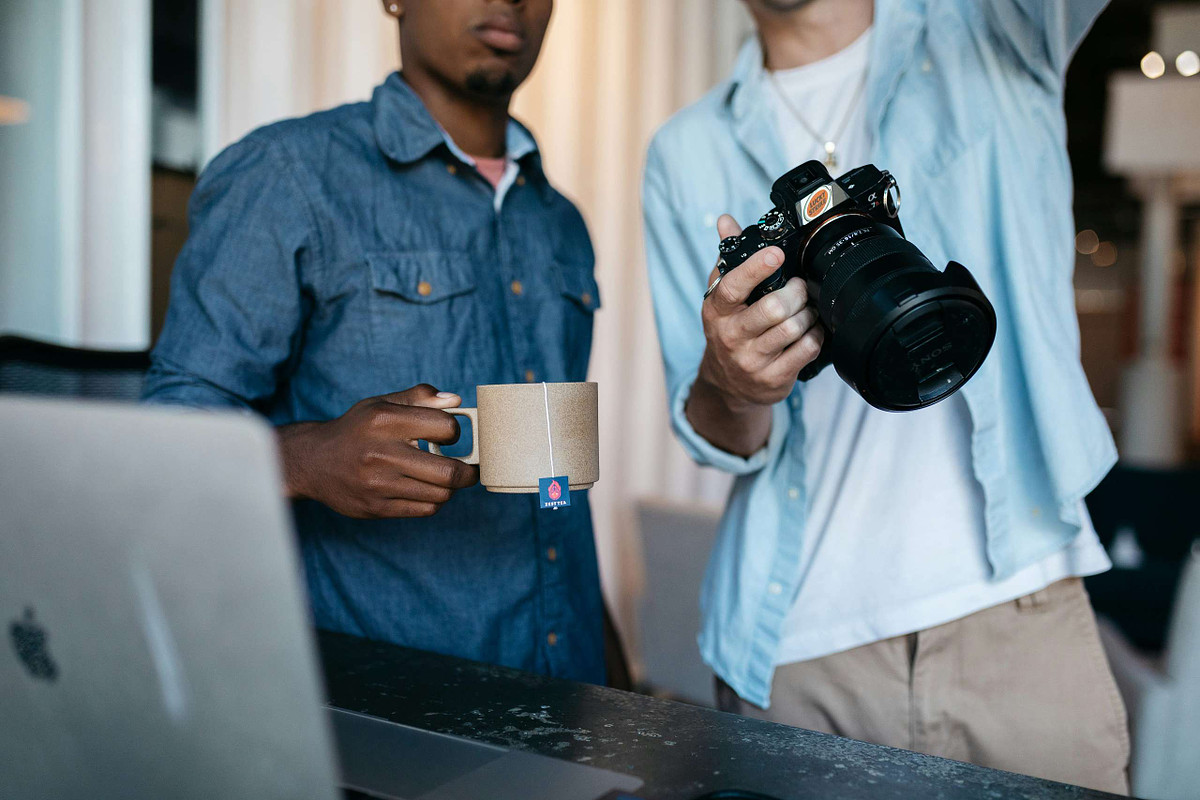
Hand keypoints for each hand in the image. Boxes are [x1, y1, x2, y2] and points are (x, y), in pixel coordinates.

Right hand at [278, 384, 479, 518]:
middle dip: (468, 471)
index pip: (445, 427)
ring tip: (443, 478)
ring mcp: (378, 484)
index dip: (456, 431)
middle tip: (469, 468)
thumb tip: (455, 401)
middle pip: (450, 471)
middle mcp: (381, 453)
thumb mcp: (381, 404)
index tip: (450, 435)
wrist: (313, 461)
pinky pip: (425, 510)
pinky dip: (434, 501)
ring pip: (441, 494)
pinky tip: (426, 489)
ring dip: (450, 487)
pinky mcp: (377, 507)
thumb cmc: (356, 430)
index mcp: (385, 420)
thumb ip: (419, 397)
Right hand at [698, 215, 824, 409]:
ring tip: (807, 308)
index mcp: (717, 310)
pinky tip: (811, 330)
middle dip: (796, 292)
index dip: (756, 268)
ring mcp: (751, 360)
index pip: (732, 287)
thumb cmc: (729, 330)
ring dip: (808, 314)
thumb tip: (725, 221)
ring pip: (792, 328)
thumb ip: (728, 258)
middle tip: (800, 287)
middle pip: (772, 308)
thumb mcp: (722, 297)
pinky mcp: (772, 378)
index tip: (776, 253)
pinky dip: (815, 335)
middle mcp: (731, 336)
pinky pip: (805, 350)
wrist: (727, 385)